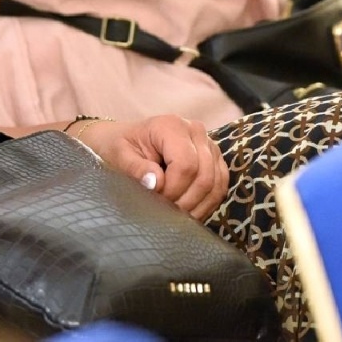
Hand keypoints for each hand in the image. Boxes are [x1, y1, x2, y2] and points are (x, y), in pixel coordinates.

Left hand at [75, 115, 229, 221]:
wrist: (128, 140)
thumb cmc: (121, 146)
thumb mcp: (120, 155)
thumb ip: (136, 168)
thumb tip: (155, 183)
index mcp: (172, 126)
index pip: (185, 165)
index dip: (173, 190)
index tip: (155, 199)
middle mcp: (196, 131)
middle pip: (204, 176)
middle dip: (184, 201)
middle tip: (165, 212)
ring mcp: (209, 144)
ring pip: (216, 184)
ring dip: (197, 206)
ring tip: (175, 215)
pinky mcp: (215, 159)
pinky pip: (221, 186)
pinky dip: (206, 203)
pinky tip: (189, 212)